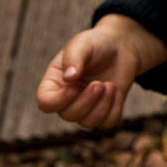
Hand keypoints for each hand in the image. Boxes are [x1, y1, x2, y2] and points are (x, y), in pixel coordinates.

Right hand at [36, 15, 166, 128]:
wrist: (120, 48)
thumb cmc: (96, 44)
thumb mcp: (83, 44)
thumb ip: (74, 58)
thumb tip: (69, 78)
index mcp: (54, 83)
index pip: (46, 103)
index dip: (58, 101)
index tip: (74, 88)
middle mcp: (67, 99)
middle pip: (69, 115)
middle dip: (87, 101)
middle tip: (99, 83)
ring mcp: (86, 107)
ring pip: (88, 123)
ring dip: (102, 106)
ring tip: (110, 85)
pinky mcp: (105, 111)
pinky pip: (107, 123)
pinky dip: (114, 110)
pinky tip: (117, 92)